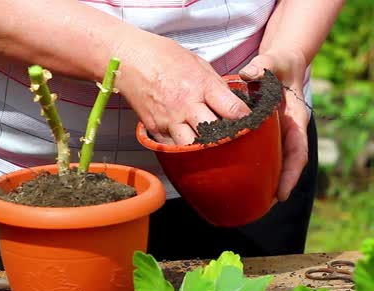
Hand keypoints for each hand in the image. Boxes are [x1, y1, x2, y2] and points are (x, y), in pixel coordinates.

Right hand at [116, 31, 250, 145]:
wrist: (128, 60)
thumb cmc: (163, 57)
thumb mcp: (197, 63)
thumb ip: (215, 85)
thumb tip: (230, 102)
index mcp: (201, 85)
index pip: (233, 110)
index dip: (244, 118)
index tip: (248, 121)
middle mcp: (185, 105)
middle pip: (214, 133)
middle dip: (225, 136)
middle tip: (230, 135)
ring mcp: (168, 119)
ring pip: (192, 146)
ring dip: (201, 146)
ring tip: (206, 142)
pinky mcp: (154, 127)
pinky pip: (172, 144)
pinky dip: (181, 144)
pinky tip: (185, 137)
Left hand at [239, 50, 308, 201]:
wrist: (278, 64)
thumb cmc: (278, 64)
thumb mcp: (273, 61)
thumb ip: (263, 66)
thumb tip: (249, 73)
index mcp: (294, 120)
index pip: (296, 152)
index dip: (290, 174)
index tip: (282, 194)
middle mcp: (285, 131)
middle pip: (284, 164)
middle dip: (276, 186)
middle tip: (261, 206)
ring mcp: (273, 134)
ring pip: (270, 161)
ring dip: (262, 181)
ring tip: (248, 202)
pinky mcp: (260, 133)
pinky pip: (257, 152)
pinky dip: (249, 166)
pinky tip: (235, 179)